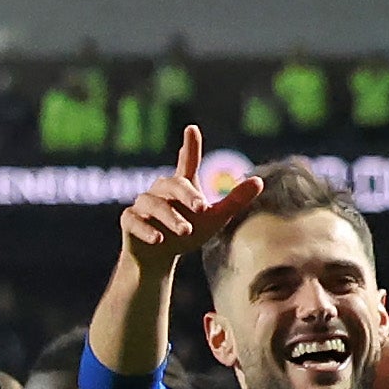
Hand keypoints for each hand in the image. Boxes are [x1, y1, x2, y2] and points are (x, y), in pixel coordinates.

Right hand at [113, 123, 258, 265]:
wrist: (157, 258)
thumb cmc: (186, 233)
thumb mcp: (214, 218)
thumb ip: (234, 201)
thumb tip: (259, 180)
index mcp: (181, 186)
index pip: (187, 162)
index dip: (190, 147)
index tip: (192, 129)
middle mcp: (160, 191)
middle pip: (173, 184)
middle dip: (187, 195)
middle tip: (203, 208)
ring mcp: (142, 205)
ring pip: (154, 204)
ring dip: (170, 217)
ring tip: (185, 231)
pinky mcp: (129, 221)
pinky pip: (134, 221)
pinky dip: (146, 230)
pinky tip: (159, 240)